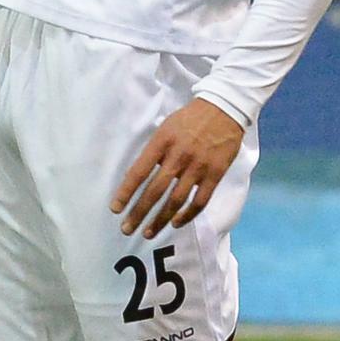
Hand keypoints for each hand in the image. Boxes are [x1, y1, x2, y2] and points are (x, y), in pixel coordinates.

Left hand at [111, 99, 244, 239]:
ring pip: (175, 200)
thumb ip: (155, 150)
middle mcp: (178, 156)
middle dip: (139, 212)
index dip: (126, 192)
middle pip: (155, 191)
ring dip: (160, 219)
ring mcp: (197, 167)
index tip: (115, 209)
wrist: (224, 108)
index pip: (139, 171)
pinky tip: (175, 223)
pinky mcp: (215, 174)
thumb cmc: (190, 118)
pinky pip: (199, 201)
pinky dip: (186, 215)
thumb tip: (140, 175)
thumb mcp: (166, 127)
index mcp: (162, 142)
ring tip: (148, 232)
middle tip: (127, 229)